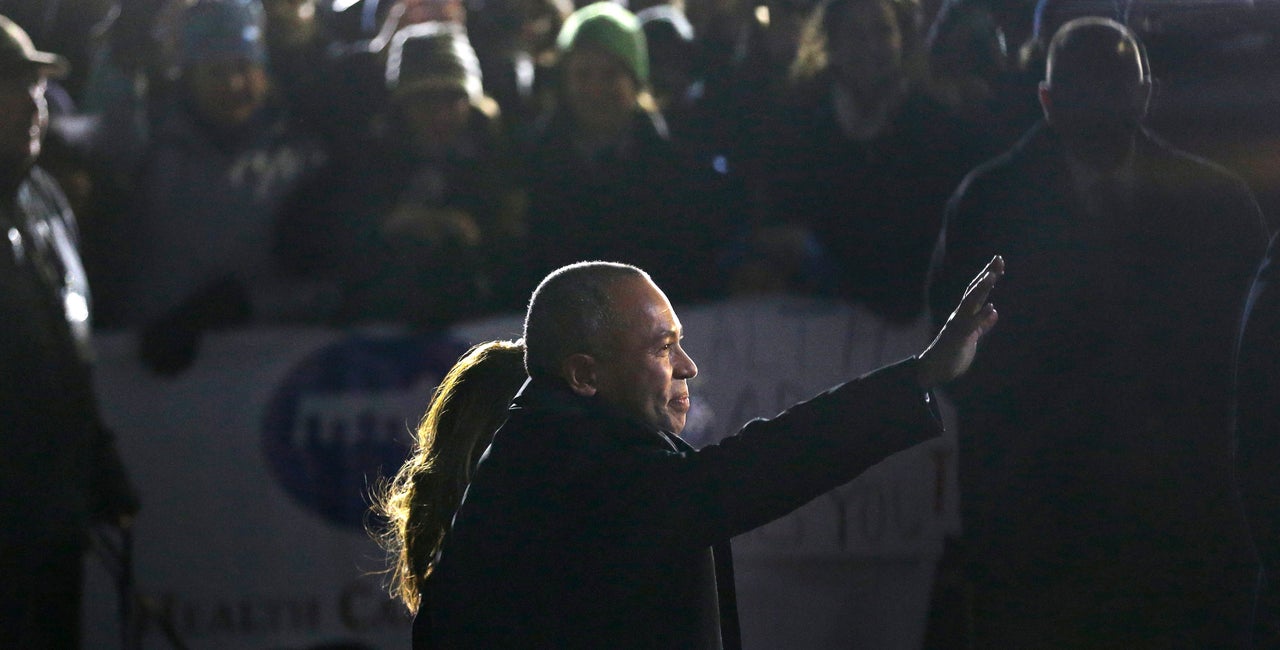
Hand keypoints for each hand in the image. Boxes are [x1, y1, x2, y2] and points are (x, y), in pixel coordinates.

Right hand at [917, 255, 1002, 387]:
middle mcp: (960, 315)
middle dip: (987, 275)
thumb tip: (994, 311)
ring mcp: (958, 325)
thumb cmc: (951, 354)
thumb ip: (982, 324)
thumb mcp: (971, 337)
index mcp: (964, 315)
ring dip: (981, 289)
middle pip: (974, 290)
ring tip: (992, 276)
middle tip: (998, 259)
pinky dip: (980, 316)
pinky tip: (990, 307)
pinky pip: (970, 325)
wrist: (932, 371)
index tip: (998, 263)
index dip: (988, 277)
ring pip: (971, 303)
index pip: (977, 291)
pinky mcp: (959, 338)